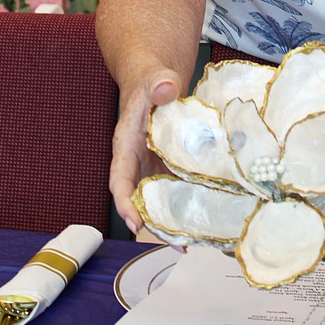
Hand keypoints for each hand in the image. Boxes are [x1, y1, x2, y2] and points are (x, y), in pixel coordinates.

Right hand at [110, 69, 181, 234]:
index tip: (135, 223)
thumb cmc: (151, 83)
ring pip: (158, 200)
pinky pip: (176, 190)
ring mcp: (154, 168)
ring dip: (171, 221)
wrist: (158, 84)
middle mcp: (138, 162)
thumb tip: (165, 87)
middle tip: (176, 243)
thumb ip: (159, 84)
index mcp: (126, 145)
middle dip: (154, 225)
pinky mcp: (171, 168)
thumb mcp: (155, 80)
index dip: (125, 203)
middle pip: (140, 199)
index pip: (120, 179)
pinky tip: (204, 219)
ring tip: (191, 242)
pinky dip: (187, 205)